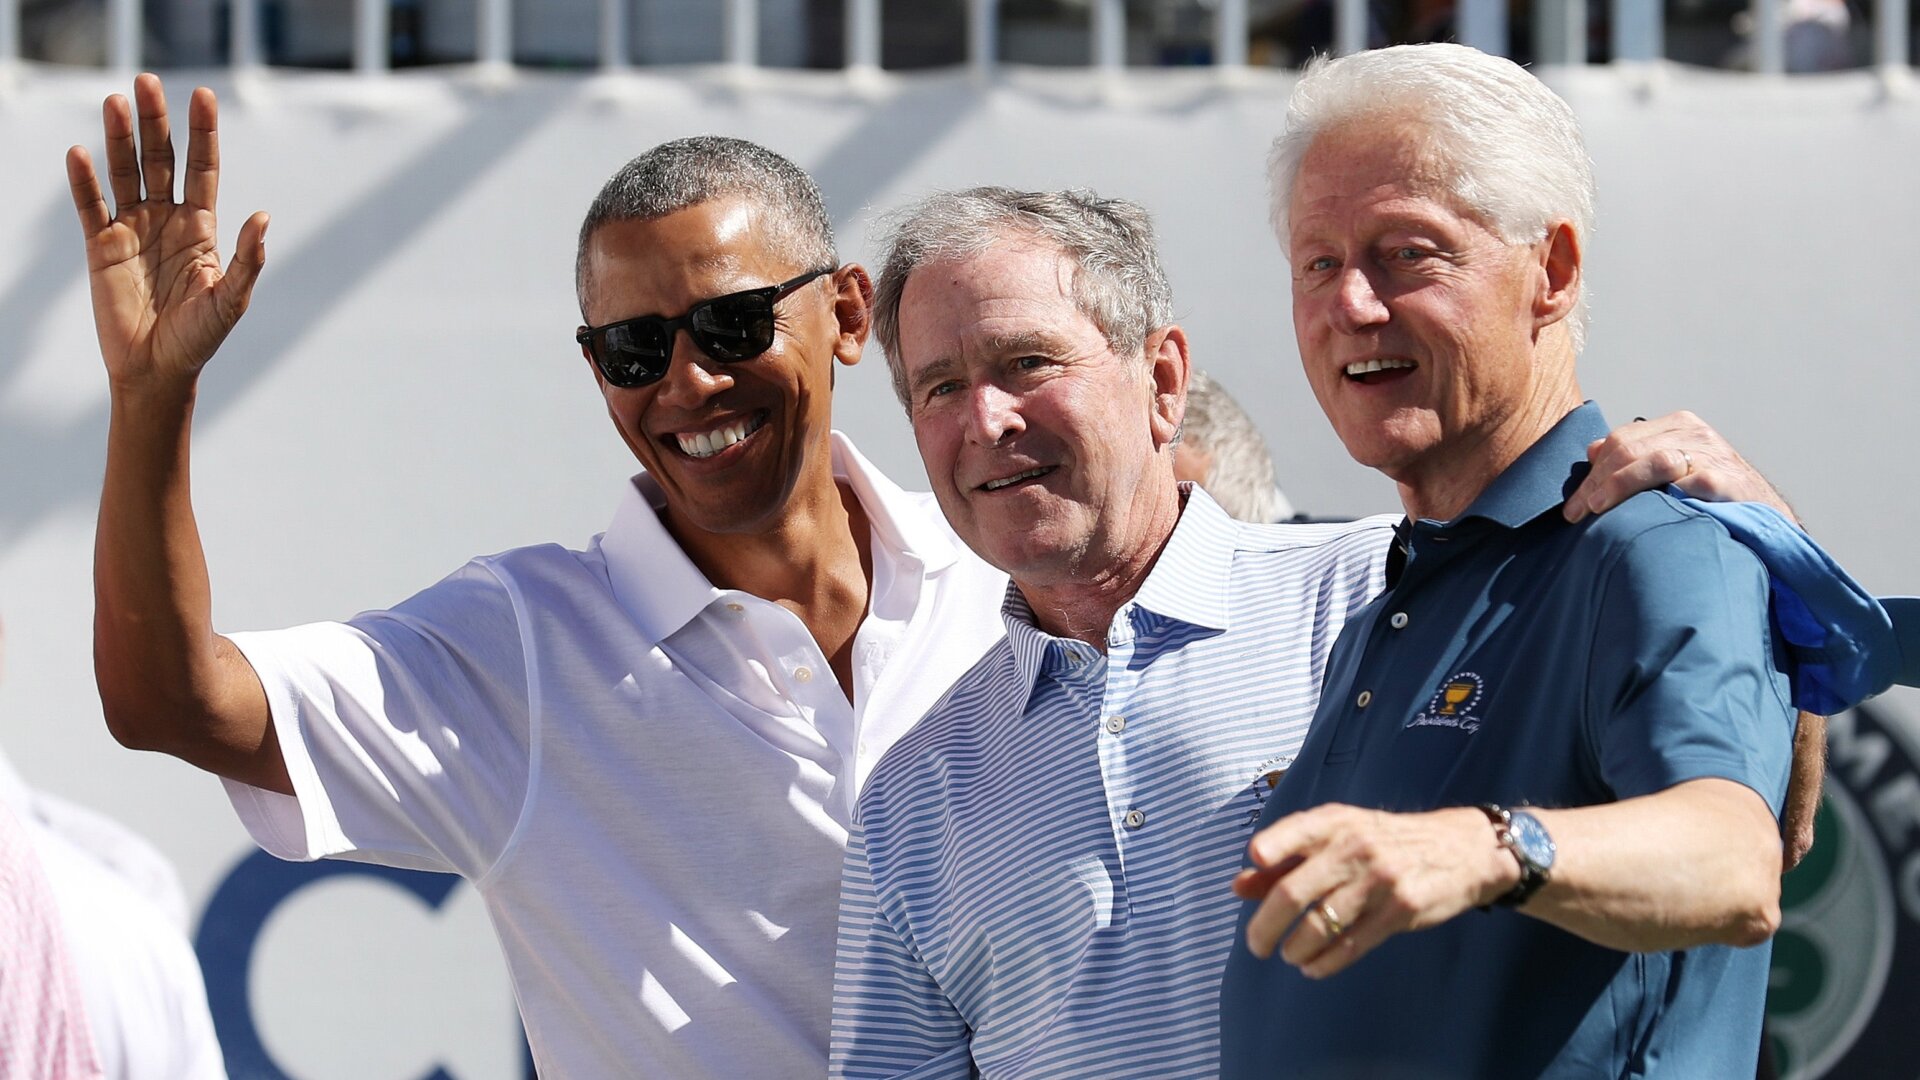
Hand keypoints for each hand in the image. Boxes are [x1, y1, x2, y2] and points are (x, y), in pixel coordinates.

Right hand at [66, 74, 267, 390]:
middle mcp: (167, 220)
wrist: (157, 370)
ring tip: (114, 102)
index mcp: (202, 227)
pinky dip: (84, 181)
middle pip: (161, 159)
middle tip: (147, 82)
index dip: (202, 133)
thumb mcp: (230, 300)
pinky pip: (90, 206)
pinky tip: (79, 152)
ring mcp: (132, 229)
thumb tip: (263, 220)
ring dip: (119, 138)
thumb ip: (247, 261)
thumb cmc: (200, 338)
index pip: (202, 168)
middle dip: (156, 121)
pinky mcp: (100, 246)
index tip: (204, 95)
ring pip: (125, 173)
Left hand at [1233, 804, 1512, 977]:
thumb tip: (1238, 886)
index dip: (1270, 847)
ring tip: (1289, 955)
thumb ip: (1288, 858)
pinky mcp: (1401, 911)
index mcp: (1337, 822)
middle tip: (1255, 945)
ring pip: (1320, 925)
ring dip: (1295, 948)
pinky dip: (1325, 963)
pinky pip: (1352, 945)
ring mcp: (1379, 880)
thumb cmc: (1387, 842)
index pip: (1295, 830)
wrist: (1464, 850)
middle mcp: (1356, 847)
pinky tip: (1313, 968)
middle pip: (1294, 892)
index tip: (1254, 863)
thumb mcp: (1342, 836)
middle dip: (1265, 926)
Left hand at [1562, 411, 1792, 523]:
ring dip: (1616, 486)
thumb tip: (1592, 450)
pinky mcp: (1724, 480)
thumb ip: (1636, 458)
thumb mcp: (1674, 470)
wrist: (1767, 521)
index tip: (1574, 504)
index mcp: (1678, 426)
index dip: (1592, 472)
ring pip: (1650, 460)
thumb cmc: (1714, 498)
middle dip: (1595, 483)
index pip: (1620, 440)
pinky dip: (1657, 495)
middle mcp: (1694, 434)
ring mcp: (1711, 454)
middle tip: (1576, 513)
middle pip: (1628, 449)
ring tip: (1596, 509)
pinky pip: (1684, 482)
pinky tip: (1638, 513)